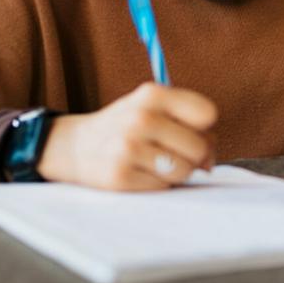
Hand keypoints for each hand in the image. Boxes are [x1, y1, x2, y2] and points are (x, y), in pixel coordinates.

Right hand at [38, 82, 217, 189]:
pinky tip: (139, 173)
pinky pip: (162, 187)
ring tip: (155, 163)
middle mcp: (141, 118)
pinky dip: (157, 184)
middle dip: (193, 156)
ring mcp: (128, 148)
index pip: (207, 114)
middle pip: (199, 147)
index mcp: (153, 94)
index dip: (206, 128)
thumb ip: (188, 124)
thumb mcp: (152, 108)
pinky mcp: (120, 177)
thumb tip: (209, 161)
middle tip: (172, 153)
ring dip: (176, 172)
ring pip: (184, 171)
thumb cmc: (125, 127)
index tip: (192, 132)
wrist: (74, 146)